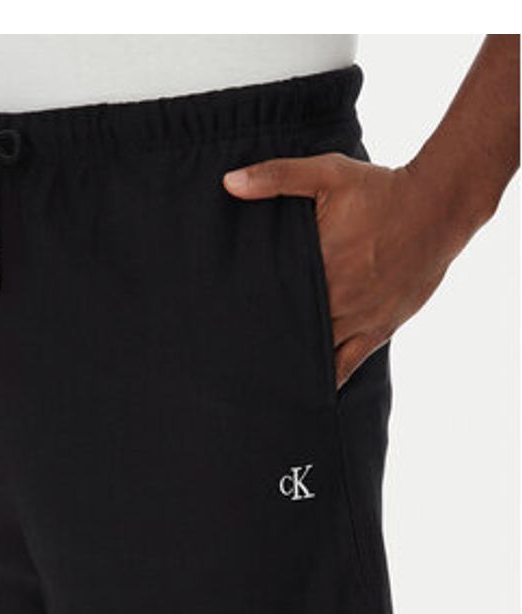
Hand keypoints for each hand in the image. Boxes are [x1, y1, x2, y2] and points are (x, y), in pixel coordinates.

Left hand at [223, 154, 465, 388]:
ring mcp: (357, 318)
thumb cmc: (381, 190)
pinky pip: (348, 364)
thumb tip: (229, 183)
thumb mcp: (329, 173)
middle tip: (233, 358)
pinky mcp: (378, 330)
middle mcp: (336, 298)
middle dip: (265, 340)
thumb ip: (277, 177)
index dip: (246, 310)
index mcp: (318, 263)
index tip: (222, 323)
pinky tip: (306, 393)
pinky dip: (327, 379)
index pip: (271, 294)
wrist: (437, 209)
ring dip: (291, 363)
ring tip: (261, 380)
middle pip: (290, 328)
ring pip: (315, 352)